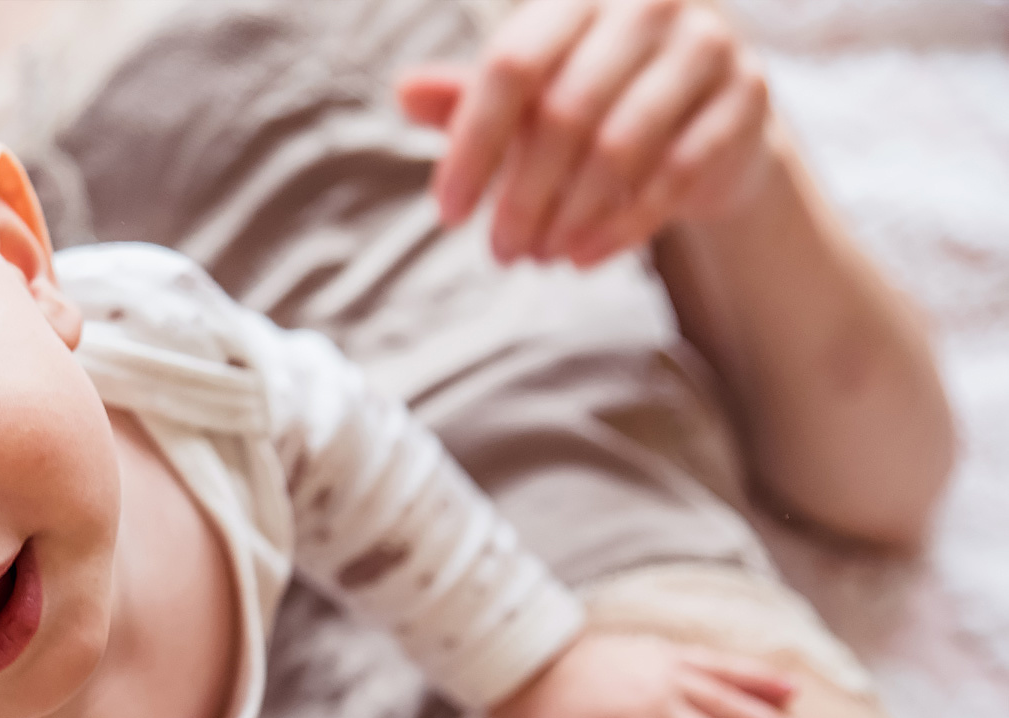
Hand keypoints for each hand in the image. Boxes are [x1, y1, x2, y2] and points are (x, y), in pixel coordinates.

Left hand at [395, 0, 775, 266]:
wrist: (704, 114)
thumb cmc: (594, 99)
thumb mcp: (529, 95)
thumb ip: (469, 95)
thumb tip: (404, 92)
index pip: (512, 64)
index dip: (472, 145)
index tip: (448, 214)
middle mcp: (649, 4)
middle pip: (565, 113)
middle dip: (522, 196)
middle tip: (500, 252)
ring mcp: (706, 45)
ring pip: (620, 146)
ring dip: (569, 216)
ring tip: (539, 257)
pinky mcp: (746, 97)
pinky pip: (675, 173)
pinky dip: (621, 226)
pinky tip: (583, 257)